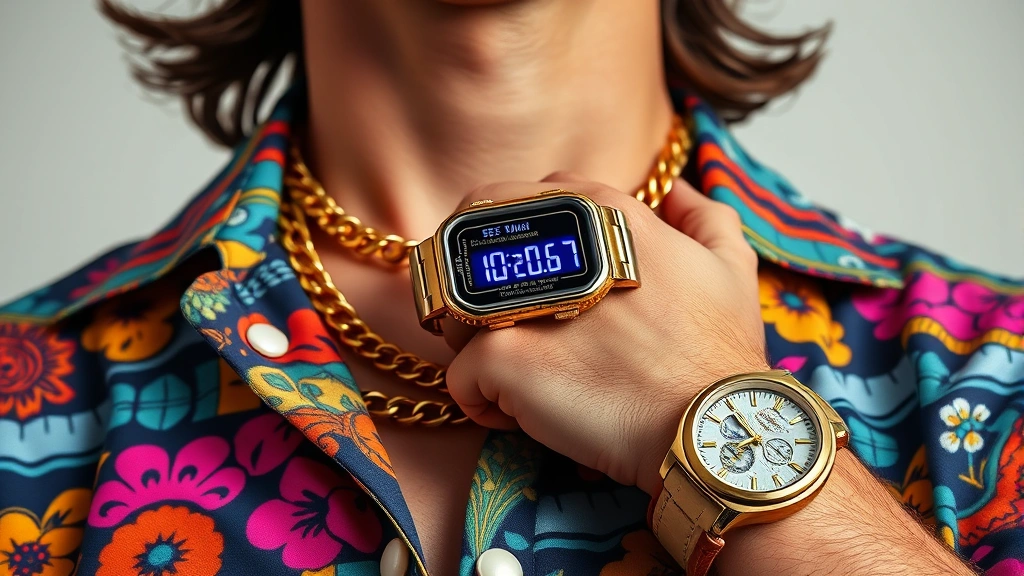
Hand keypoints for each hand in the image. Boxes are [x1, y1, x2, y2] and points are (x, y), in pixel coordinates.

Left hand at [444, 172, 768, 494]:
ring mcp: (521, 299)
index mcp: (600, 211)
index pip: (517, 200)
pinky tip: (519, 415)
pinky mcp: (503, 355)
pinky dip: (479, 400)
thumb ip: (701, 213)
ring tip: (515, 374)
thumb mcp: (730, 265)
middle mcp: (554, 242)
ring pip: (451, 308)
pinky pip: (457, 375)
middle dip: (473, 283)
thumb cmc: (719, 353)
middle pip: (466, 243)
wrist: (710, 423)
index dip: (516, 247)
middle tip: (506, 329)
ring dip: (472, 342)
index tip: (534, 287)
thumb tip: (675, 189)